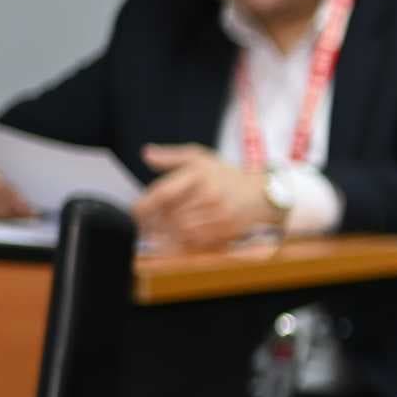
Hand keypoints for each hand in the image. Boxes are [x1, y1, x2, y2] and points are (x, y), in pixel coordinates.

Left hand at [135, 145, 275, 250]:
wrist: (260, 195)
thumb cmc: (225, 175)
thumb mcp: (200, 158)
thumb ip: (171, 156)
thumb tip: (146, 155)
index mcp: (200, 174)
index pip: (163, 193)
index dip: (144, 206)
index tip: (136, 213)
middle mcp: (211, 195)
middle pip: (170, 215)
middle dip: (155, 222)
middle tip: (147, 225)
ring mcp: (220, 214)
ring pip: (181, 231)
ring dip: (168, 234)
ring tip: (161, 232)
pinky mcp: (227, 230)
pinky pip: (197, 241)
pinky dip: (183, 242)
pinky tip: (178, 238)